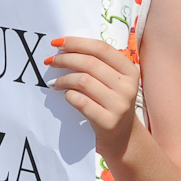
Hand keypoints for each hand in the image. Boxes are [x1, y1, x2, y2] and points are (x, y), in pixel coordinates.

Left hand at [45, 36, 140, 161]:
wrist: (123, 137)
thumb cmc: (111, 102)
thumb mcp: (114, 81)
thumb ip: (98, 64)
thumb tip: (65, 48)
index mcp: (130, 71)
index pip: (101, 49)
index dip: (77, 43)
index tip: (58, 43)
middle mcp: (128, 87)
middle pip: (89, 63)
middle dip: (65, 59)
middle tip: (50, 61)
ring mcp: (120, 105)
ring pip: (83, 81)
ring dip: (64, 79)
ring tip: (55, 82)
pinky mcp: (108, 122)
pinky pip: (80, 101)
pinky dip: (69, 95)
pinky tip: (66, 95)